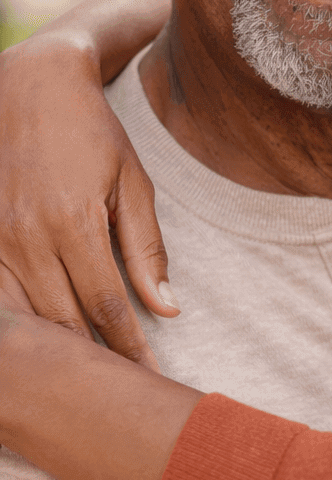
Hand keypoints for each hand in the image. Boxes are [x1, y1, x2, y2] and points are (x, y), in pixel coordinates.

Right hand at [0, 33, 173, 366]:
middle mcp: (27, 236)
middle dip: (93, 361)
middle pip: (62, 321)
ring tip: (80, 382)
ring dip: (54, 350)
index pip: (106, 307)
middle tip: (118, 394)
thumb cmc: (91, 134)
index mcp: (74, 224)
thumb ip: (147, 250)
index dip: (129, 349)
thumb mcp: (132, 184)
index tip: (149, 378)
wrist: (29, 86)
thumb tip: (167, 309)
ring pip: (24, 316)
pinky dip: (16, 324)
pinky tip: (37, 347)